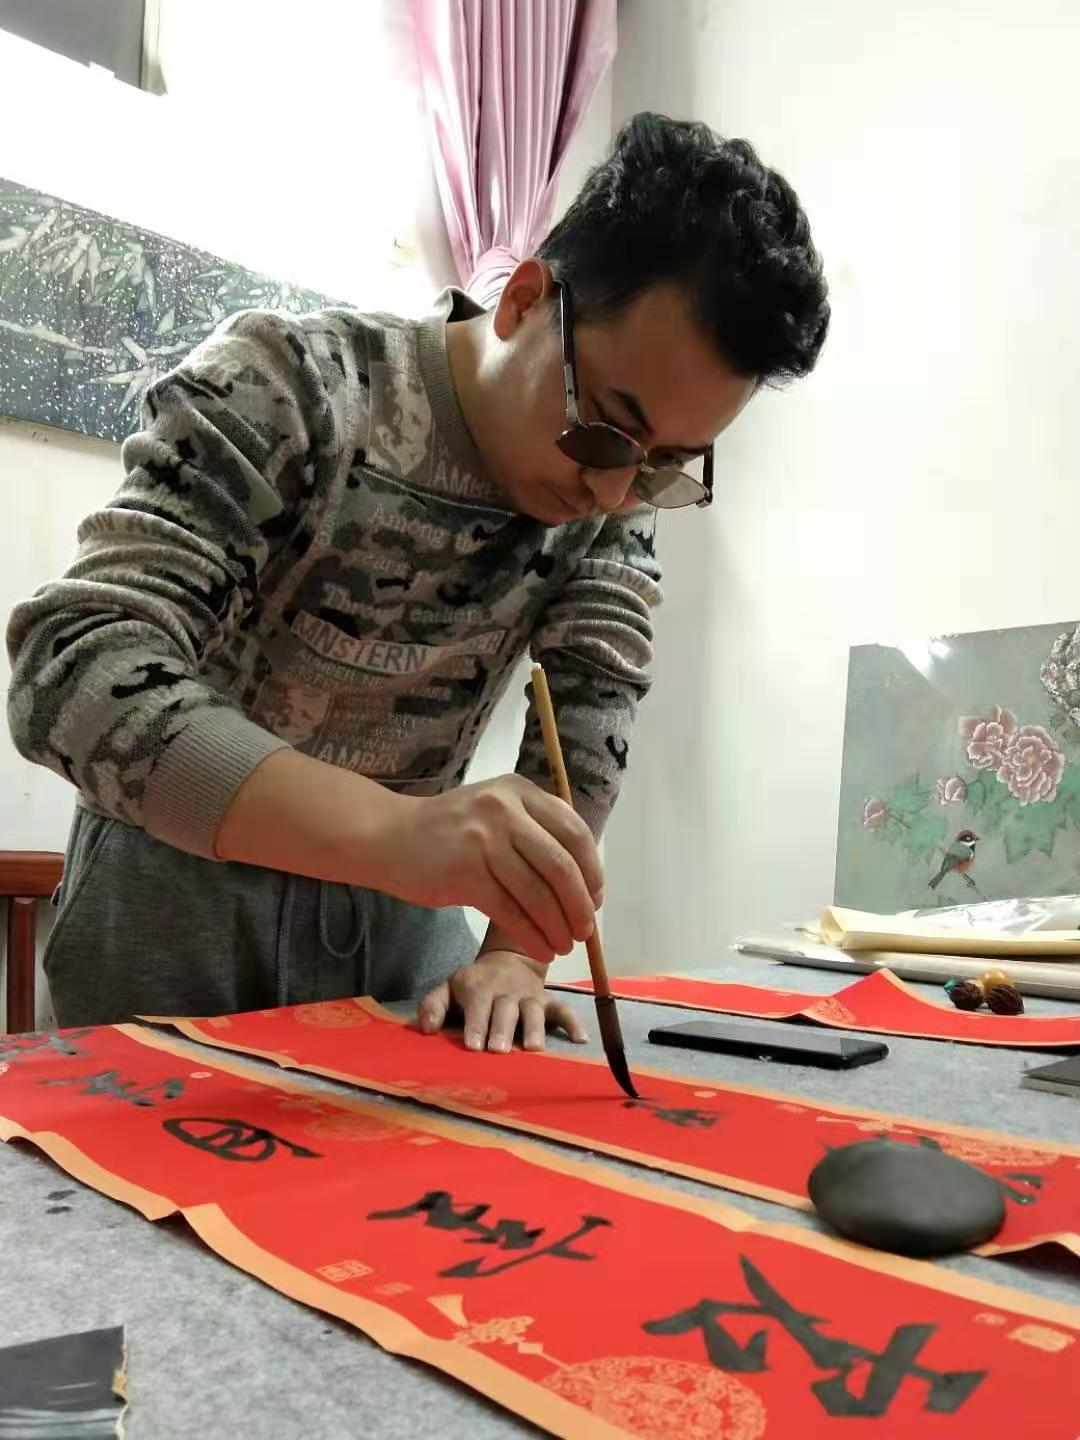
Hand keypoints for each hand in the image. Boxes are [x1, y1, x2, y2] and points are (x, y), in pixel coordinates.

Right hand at [370, 774, 602, 964]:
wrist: (387, 836)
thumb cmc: (448, 830)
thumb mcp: (494, 809)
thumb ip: (534, 829)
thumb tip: (584, 878)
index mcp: (519, 791)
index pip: (574, 832)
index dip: (592, 871)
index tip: (595, 899)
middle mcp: (504, 809)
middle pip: (561, 866)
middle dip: (579, 906)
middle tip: (584, 931)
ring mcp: (483, 840)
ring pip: (537, 893)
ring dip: (557, 927)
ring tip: (563, 947)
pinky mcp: (463, 873)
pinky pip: (510, 912)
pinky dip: (531, 936)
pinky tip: (540, 949)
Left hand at [417, 951, 588, 1051]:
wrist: (509, 959)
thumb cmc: (474, 983)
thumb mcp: (449, 987)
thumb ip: (433, 1005)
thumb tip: (427, 1028)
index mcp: (480, 987)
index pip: (477, 1005)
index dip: (475, 1024)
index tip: (473, 1045)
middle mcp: (507, 991)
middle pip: (506, 1009)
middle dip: (502, 1029)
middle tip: (498, 1050)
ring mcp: (531, 996)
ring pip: (534, 1011)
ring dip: (534, 1028)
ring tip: (534, 1048)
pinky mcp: (550, 1001)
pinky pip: (564, 1009)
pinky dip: (573, 1022)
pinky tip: (580, 1039)